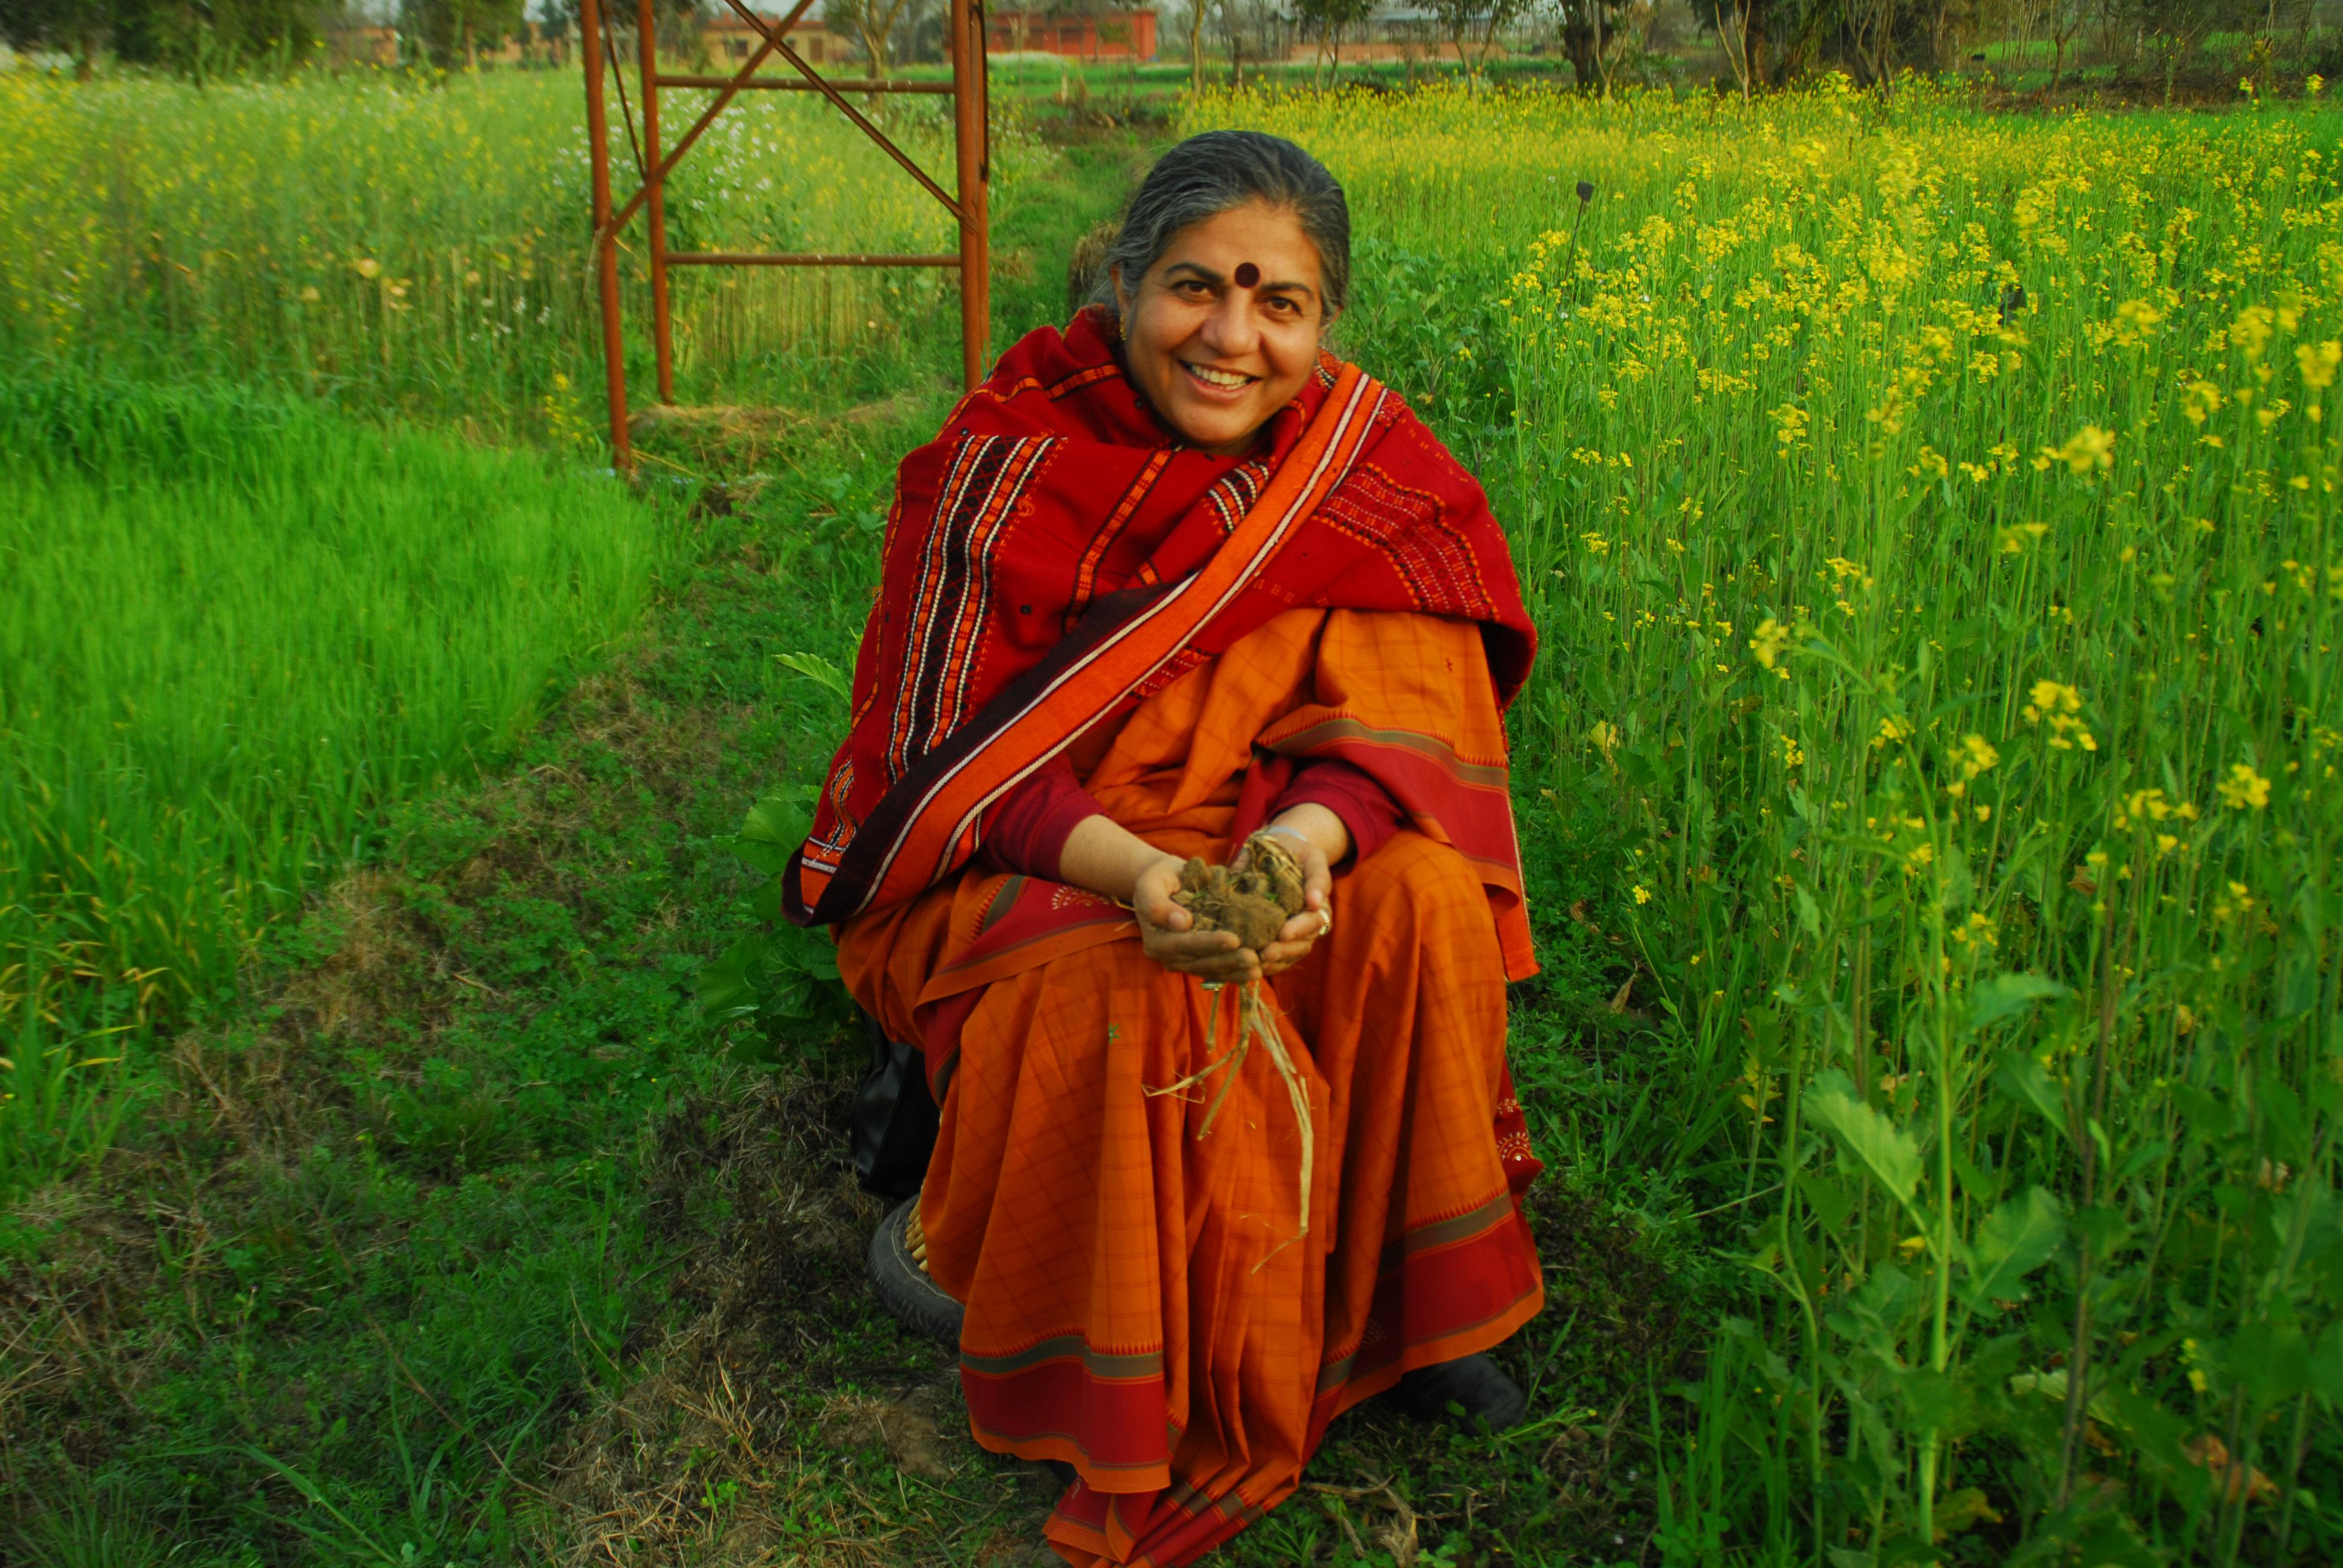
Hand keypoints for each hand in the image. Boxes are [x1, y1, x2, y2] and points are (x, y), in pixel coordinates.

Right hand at [1132, 854, 1259, 983]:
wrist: (1164, 883)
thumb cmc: (1158, 880)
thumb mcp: (1151, 885)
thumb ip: (1158, 905)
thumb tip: (1182, 923)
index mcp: (1156, 941)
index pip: (1185, 945)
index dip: (1210, 944)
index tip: (1234, 940)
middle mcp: (1168, 957)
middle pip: (1200, 962)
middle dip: (1228, 961)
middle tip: (1254, 958)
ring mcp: (1183, 962)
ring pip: (1210, 970)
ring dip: (1235, 971)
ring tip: (1258, 968)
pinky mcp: (1197, 961)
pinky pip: (1216, 971)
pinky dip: (1235, 973)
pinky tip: (1253, 972)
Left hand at [1238, 831, 1334, 978]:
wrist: (1279, 851)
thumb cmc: (1297, 854)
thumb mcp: (1312, 858)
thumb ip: (1316, 878)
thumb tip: (1315, 903)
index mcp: (1318, 907)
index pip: (1313, 922)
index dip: (1299, 929)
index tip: (1283, 933)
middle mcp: (1307, 924)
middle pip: (1302, 944)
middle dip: (1284, 950)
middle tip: (1266, 953)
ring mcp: (1293, 933)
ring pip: (1289, 954)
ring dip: (1273, 960)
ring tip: (1255, 961)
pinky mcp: (1276, 937)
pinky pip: (1276, 956)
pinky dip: (1264, 962)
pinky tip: (1248, 964)